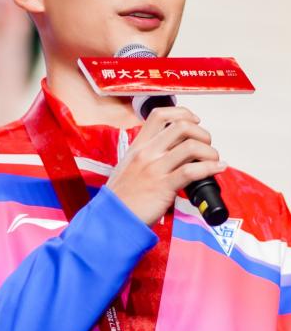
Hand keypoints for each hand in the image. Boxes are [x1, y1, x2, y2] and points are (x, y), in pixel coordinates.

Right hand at [104, 105, 225, 225]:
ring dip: (210, 152)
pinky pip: (192, 171)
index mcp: (138, 146)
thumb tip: (174, 151)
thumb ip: (146, 156)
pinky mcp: (163, 186)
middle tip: (206, 146)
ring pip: (191, 147)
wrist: (112, 217)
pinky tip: (217, 169)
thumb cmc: (122, 196)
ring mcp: (154, 169)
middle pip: (181, 126)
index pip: (160, 115)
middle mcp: (146, 153)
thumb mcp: (128, 166)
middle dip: (202, 134)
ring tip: (213, 160)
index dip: (183, 113)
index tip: (194, 121)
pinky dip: (211, 168)